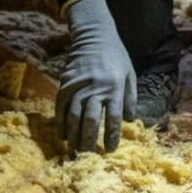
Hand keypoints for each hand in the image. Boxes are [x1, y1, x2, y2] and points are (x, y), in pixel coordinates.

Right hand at [56, 0, 135, 153]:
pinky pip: (60, 107)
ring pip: (73, 116)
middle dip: (89, 141)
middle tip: (89, 157)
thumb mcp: (130, 75)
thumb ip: (130, 98)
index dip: (112, 136)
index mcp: (115, 87)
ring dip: (73, 136)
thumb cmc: (116, 57)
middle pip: (91, 120)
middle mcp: (96, 88)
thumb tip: (129, 121)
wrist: (95, 35)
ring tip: (75, 151)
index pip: (114, 118)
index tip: (111, 150)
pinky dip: (60, 123)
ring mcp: (78, 85)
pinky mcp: (65, 83)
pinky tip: (62, 135)